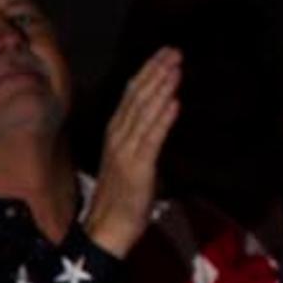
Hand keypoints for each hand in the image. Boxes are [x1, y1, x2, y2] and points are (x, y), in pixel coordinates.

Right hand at [87, 47, 182, 254]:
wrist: (107, 231)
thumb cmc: (121, 200)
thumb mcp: (132, 164)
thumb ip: (142, 142)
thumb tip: (158, 125)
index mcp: (116, 136)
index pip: (131, 98)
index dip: (147, 74)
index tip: (163, 55)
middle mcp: (118, 139)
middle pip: (137, 99)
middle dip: (156, 73)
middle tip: (174, 51)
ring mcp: (126, 153)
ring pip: (144, 114)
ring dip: (161, 89)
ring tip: (175, 68)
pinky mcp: (137, 168)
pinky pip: (151, 139)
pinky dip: (162, 119)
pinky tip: (174, 102)